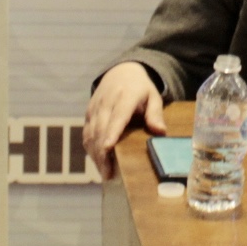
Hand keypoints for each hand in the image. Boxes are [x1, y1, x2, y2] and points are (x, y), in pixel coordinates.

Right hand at [83, 63, 167, 179]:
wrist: (120, 71)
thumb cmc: (140, 88)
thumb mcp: (154, 97)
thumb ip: (155, 114)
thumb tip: (160, 132)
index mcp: (125, 96)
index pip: (117, 116)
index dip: (111, 132)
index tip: (108, 148)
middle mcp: (106, 102)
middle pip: (101, 129)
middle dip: (102, 153)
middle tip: (109, 174)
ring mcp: (95, 107)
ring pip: (91, 133)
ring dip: (95, 154)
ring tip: (105, 173)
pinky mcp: (88, 113)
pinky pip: (86, 133)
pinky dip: (91, 148)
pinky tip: (98, 161)